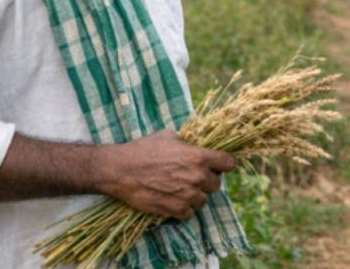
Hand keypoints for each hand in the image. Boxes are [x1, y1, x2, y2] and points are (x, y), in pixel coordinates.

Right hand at [95, 130, 235, 219]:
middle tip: (192, 177)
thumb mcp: (169, 136)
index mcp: (199, 156)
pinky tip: (173, 200)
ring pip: (203, 200)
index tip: (219, 165)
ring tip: (179, 189)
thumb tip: (198, 145)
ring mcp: (187, 195)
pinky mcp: (174, 209)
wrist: (119, 170)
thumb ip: (189, 143)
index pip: (229, 163)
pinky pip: (189, 214)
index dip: (224, 164)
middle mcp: (197, 177)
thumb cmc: (143, 149)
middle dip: (207, 181)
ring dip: (194, 196)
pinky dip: (183, 209)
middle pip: (216, 184)